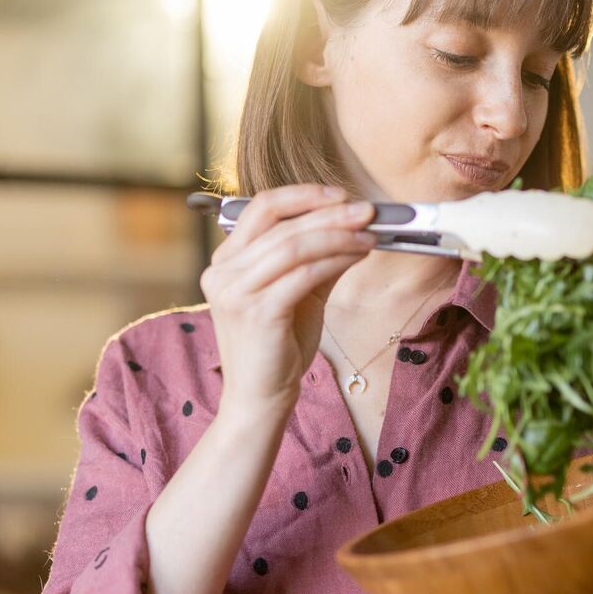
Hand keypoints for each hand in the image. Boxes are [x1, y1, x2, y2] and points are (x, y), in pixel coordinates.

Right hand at [200, 184, 377, 420]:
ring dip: (337, 235)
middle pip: (281, 224)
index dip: (304, 195)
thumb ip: (319, 260)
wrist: (260, 398)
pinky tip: (357, 257)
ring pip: (292, 246)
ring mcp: (235, 292)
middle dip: (330, 213)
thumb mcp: (300, 294)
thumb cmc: (278, 348)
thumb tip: (355, 228)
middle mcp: (223, 272)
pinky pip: (303, 274)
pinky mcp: (256, 312)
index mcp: (226, 261)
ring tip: (369, 235)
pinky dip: (335, 260)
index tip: (341, 195)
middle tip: (367, 211)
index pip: (261, 208)